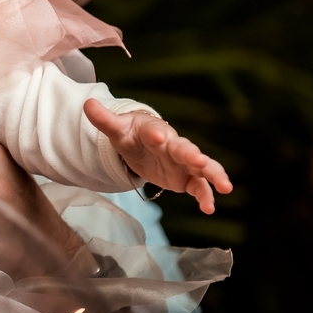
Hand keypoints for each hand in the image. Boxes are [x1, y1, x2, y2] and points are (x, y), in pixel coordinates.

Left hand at [82, 99, 232, 213]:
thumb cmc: (131, 134)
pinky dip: (205, 196)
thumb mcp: (116, 129)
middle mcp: (173, 144)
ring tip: (225, 187)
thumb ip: (104, 119)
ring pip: (201, 167)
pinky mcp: (185, 178)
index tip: (158, 136)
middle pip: (184, 148)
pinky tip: (210, 208)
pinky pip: (198, 186)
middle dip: (192, 154)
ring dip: (212, 175)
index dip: (157, 133)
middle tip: (200, 161)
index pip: (155, 130)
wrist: (144, 143)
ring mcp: (182, 162)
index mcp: (154, 130)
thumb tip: (87, 104)